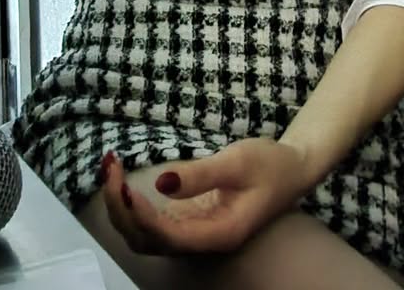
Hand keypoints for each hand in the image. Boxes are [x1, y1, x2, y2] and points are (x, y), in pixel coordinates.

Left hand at [101, 137, 311, 254]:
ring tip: (110, 171)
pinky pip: (153, 223)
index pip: (168, 236)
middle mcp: (203, 241)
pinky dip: (133, 205)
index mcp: (219, 233)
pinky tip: (123, 181)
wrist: (293, 167)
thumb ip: (200, 174)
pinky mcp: (191, 220)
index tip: (125, 184)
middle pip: (148, 241)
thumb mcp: (238, 162)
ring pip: (146, 235)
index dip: (141, 215)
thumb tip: (162, 183)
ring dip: (122, 208)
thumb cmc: (270, 164)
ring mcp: (196, 233)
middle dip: (121, 209)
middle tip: (110, 167)